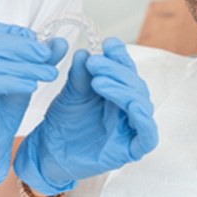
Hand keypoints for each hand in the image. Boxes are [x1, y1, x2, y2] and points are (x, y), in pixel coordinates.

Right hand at [0, 16, 66, 186]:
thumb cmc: (1, 105)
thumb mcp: (25, 74)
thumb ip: (40, 57)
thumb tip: (61, 42)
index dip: (12, 32)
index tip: (39, 43)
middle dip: (21, 47)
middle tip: (47, 56)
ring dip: (23, 67)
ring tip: (48, 73)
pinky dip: (11, 82)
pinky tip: (31, 86)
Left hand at [13, 37, 157, 194]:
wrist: (49, 153)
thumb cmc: (63, 122)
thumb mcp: (71, 93)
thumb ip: (80, 75)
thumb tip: (84, 53)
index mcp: (118, 91)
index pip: (126, 69)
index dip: (120, 56)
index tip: (108, 43)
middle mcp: (128, 107)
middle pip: (135, 84)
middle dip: (116, 70)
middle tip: (93, 62)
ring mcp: (131, 128)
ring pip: (141, 104)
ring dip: (123, 89)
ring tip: (98, 81)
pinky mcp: (130, 150)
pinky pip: (148, 136)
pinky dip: (144, 120)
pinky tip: (133, 106)